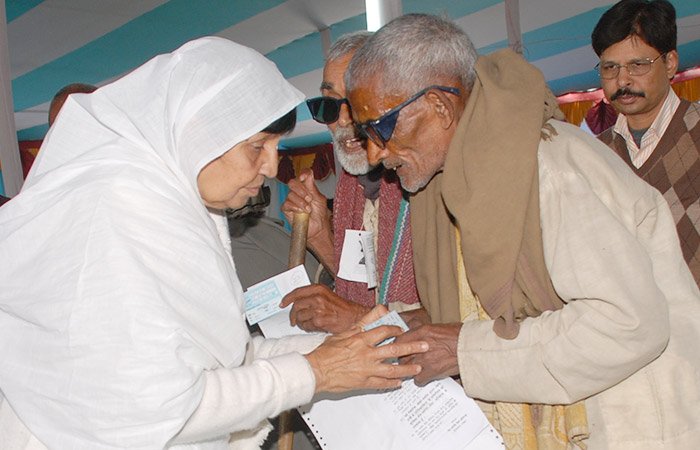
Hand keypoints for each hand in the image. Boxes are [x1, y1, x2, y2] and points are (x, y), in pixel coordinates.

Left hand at [280, 284, 369, 332]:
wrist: (354, 318)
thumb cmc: (343, 308)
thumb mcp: (328, 295)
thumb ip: (313, 296)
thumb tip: (299, 301)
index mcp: (319, 289)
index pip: (297, 292)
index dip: (287, 298)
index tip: (283, 303)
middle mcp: (317, 298)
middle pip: (296, 305)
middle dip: (293, 314)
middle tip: (293, 319)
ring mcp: (317, 310)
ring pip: (299, 317)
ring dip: (300, 322)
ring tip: (306, 323)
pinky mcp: (319, 321)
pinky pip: (305, 326)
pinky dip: (306, 327)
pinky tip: (313, 326)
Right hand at [281, 169, 332, 248]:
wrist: (317, 227)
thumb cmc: (319, 214)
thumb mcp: (319, 199)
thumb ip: (313, 188)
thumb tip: (308, 176)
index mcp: (306, 187)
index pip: (303, 175)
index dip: (303, 173)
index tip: (304, 177)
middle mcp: (297, 192)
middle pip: (292, 183)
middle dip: (301, 190)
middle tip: (309, 198)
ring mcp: (291, 200)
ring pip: (290, 195)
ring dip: (301, 202)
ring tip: (308, 209)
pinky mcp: (286, 209)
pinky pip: (286, 204)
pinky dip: (295, 207)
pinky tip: (300, 212)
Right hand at [305, 306, 428, 392]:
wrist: (316, 371)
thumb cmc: (327, 352)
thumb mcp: (345, 332)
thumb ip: (364, 321)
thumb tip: (379, 308)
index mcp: (362, 339)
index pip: (385, 331)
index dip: (396, 330)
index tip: (403, 331)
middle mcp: (367, 354)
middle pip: (395, 350)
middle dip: (412, 347)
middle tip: (425, 346)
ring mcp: (366, 369)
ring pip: (392, 369)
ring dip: (407, 369)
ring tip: (417, 368)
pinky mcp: (363, 382)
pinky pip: (382, 384)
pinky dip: (391, 384)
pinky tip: (399, 383)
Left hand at [394, 323, 461, 385]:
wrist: (471, 347)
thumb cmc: (458, 334)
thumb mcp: (437, 327)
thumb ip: (423, 333)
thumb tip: (414, 337)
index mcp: (421, 332)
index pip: (399, 340)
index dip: (398, 345)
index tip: (399, 348)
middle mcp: (420, 346)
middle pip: (400, 355)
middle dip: (402, 358)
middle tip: (406, 359)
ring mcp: (425, 360)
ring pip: (406, 368)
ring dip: (410, 369)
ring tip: (415, 368)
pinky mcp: (432, 372)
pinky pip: (418, 380)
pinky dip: (420, 379)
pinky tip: (425, 376)